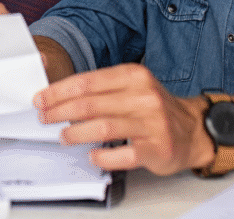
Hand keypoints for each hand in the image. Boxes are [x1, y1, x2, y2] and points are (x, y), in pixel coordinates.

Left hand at [33, 63, 211, 175]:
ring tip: (63, 137)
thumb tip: (60, 95)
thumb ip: (101, 89)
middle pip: (91, 104)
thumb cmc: (154, 108)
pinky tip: (93, 156)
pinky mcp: (156, 149)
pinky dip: (103, 157)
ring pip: (103, 128)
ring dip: (76, 134)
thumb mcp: (132, 86)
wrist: (192, 129)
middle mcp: (144, 97)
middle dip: (60, 111)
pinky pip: (123, 155)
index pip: (88, 81)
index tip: (41, 99)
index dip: (59, 91)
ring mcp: (152, 123)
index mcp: (134, 76)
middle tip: (45, 118)